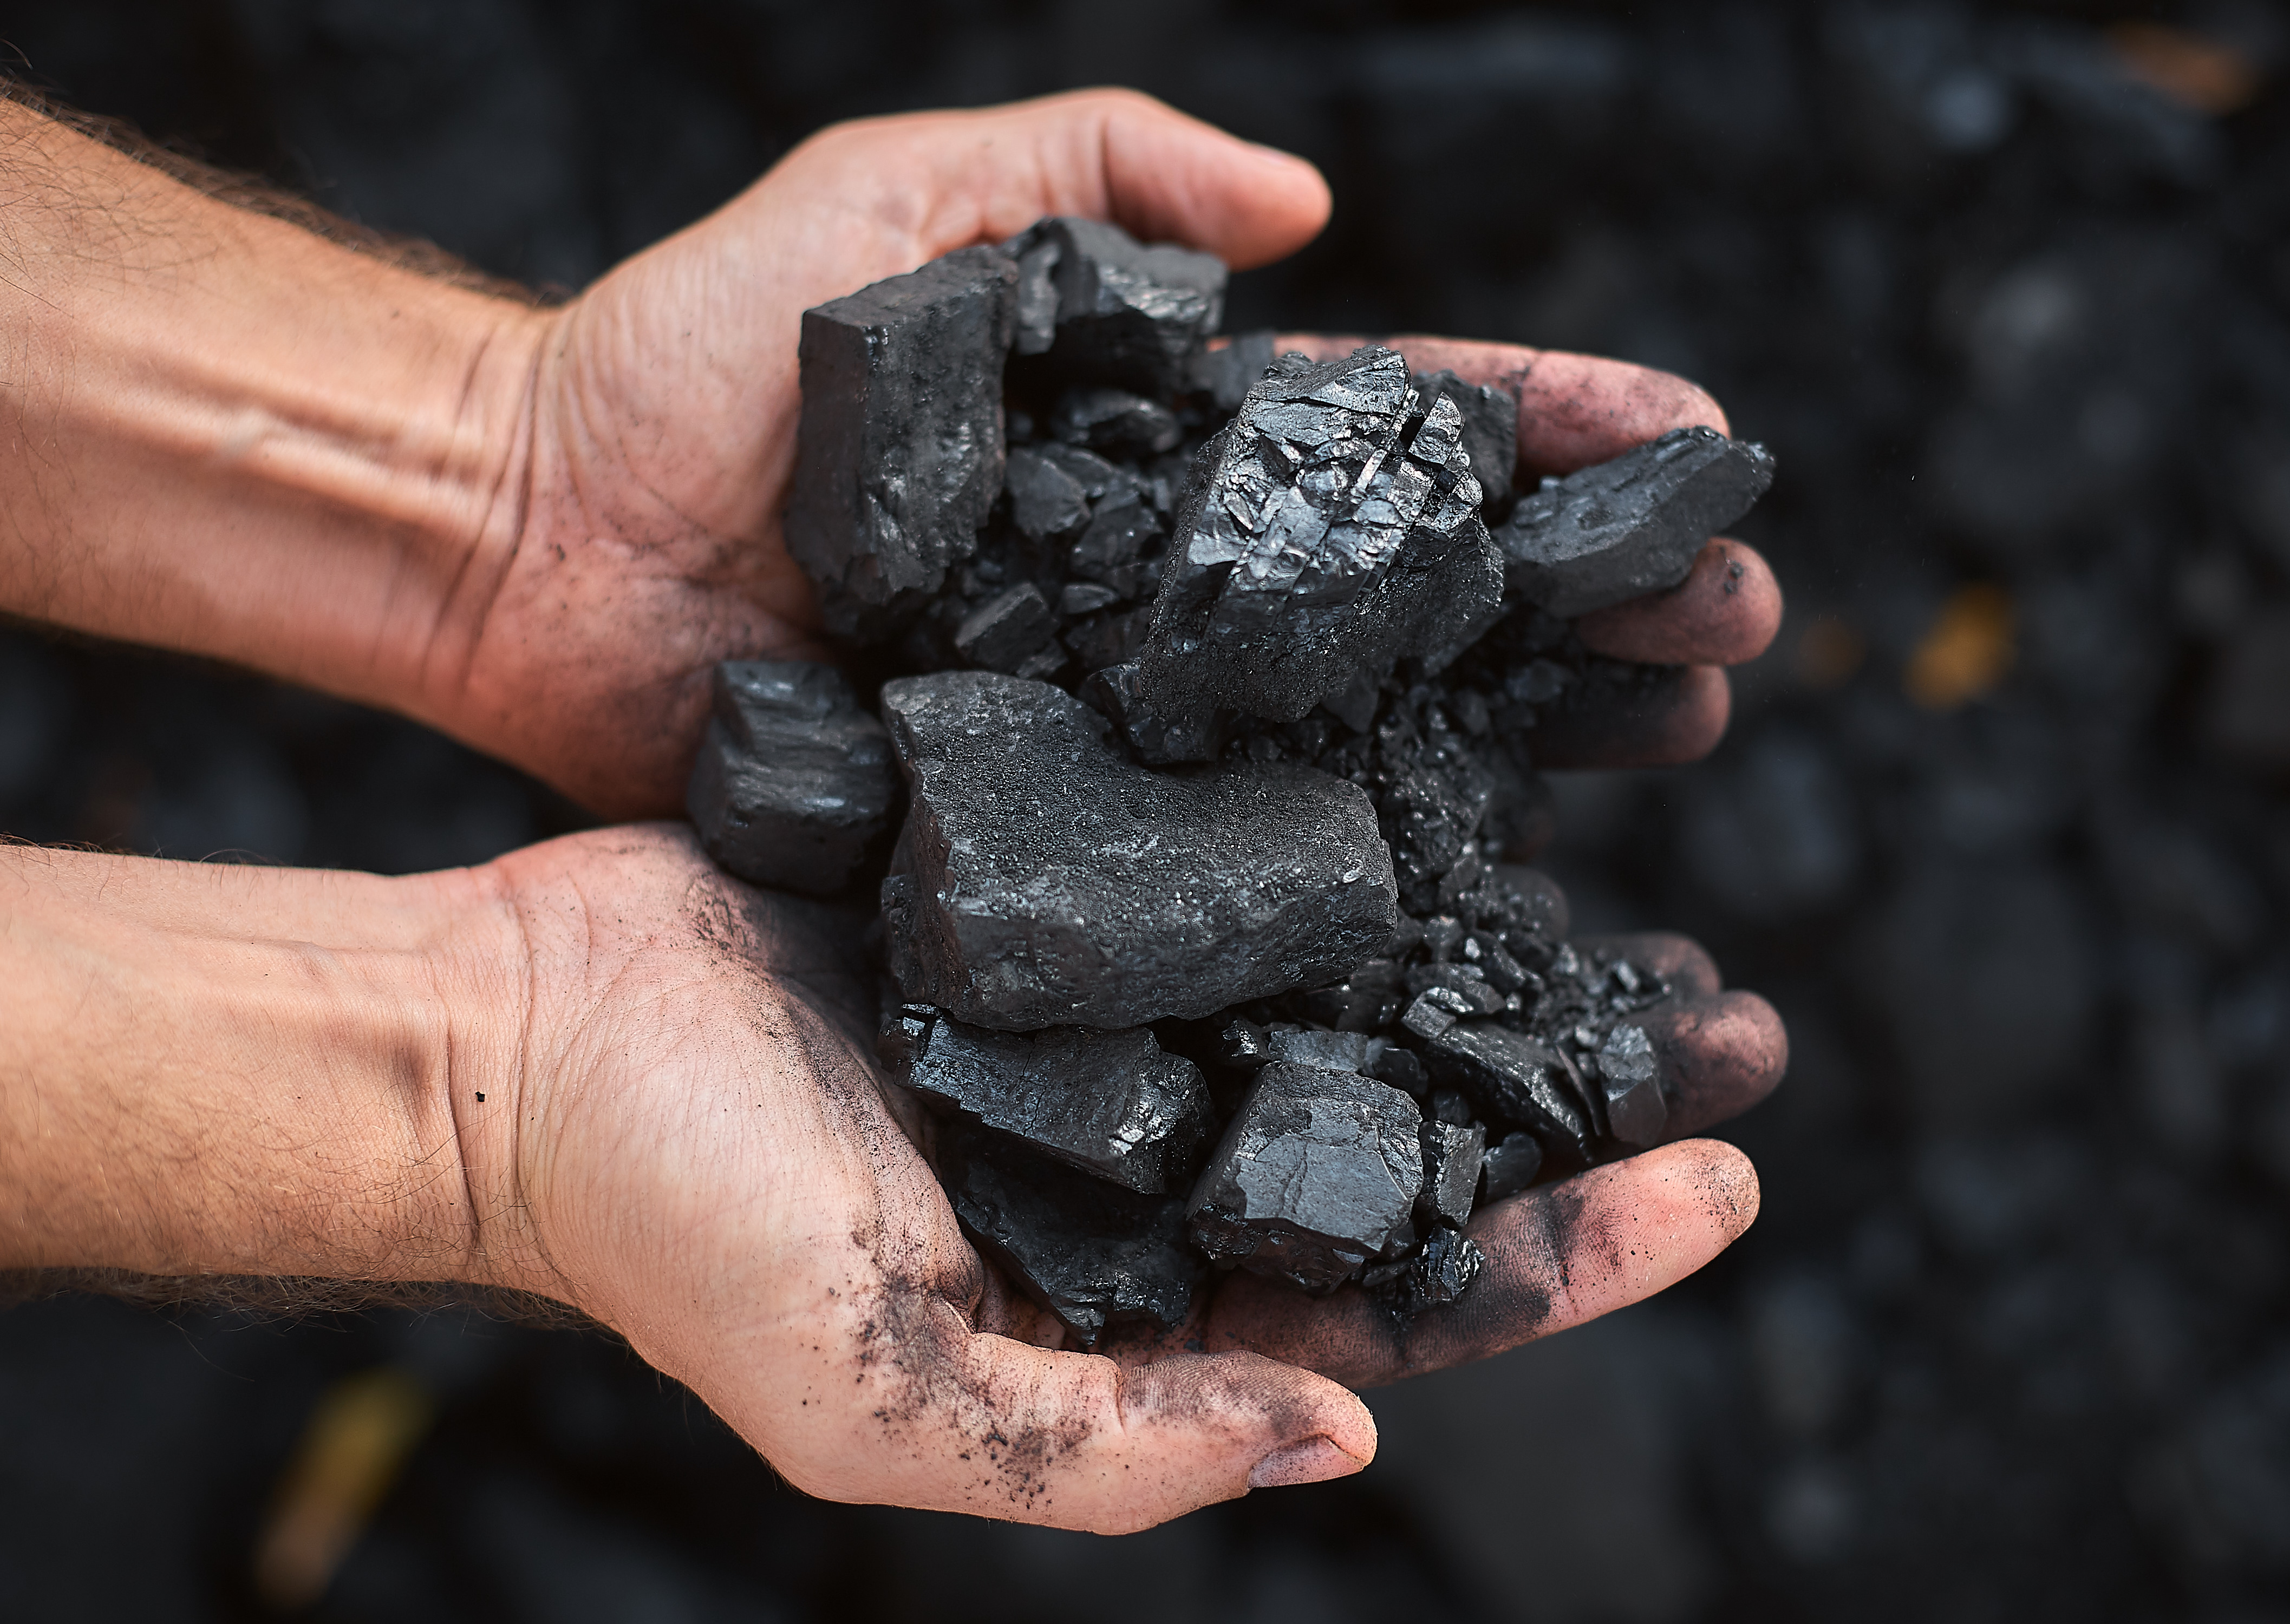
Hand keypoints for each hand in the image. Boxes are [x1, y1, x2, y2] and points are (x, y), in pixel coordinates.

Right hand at [456, 828, 1773, 1529]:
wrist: (517, 1032)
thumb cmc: (678, 1226)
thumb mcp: (880, 1391)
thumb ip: (1109, 1438)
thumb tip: (1342, 1427)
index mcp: (1144, 1274)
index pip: (1405, 1285)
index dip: (1574, 1248)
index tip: (1718, 1185)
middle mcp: (1160, 1131)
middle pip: (1418, 1115)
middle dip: (1583, 1080)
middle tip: (1737, 1019)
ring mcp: (1116, 992)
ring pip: (1359, 958)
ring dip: (1500, 920)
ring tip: (1644, 866)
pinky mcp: (1056, 862)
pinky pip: (1236, 830)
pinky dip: (1348, 789)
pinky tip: (1449, 732)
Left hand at [458, 93, 1777, 814]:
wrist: (532, 551)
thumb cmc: (687, 363)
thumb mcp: (894, 202)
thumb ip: (1089, 169)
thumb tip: (1311, 206)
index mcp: (1152, 448)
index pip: (1388, 435)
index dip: (1545, 439)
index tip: (1687, 449)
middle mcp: (1160, 595)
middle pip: (1422, 594)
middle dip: (1593, 598)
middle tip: (1739, 628)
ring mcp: (1113, 721)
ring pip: (1362, 733)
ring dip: (1533, 738)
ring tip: (1678, 745)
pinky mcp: (1042, 832)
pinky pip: (1221, 862)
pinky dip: (1358, 879)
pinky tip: (1491, 897)